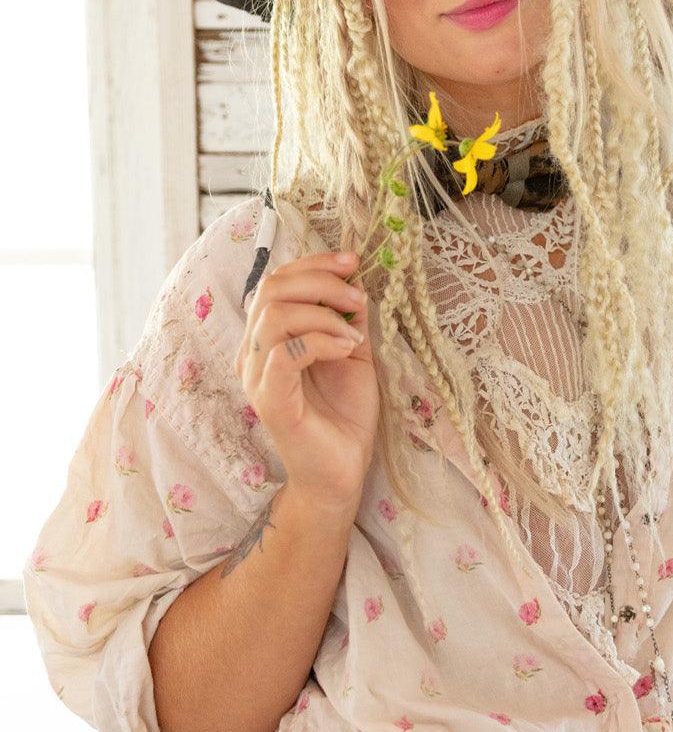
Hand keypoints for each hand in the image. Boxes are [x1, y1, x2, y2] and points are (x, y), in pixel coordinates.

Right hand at [234, 249, 379, 506]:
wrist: (343, 471)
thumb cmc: (345, 415)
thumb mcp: (352, 352)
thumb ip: (347, 316)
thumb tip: (355, 278)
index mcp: (269, 337)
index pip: (276, 281)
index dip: (313, 262)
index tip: (352, 260)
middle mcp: (254, 353)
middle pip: (271, 288)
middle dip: (320, 281)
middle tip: (358, 297)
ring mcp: (257, 377)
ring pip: (274, 315)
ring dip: (323, 313)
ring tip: (354, 334)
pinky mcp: (269, 401)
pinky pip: (284, 352)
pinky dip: (321, 340)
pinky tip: (347, 350)